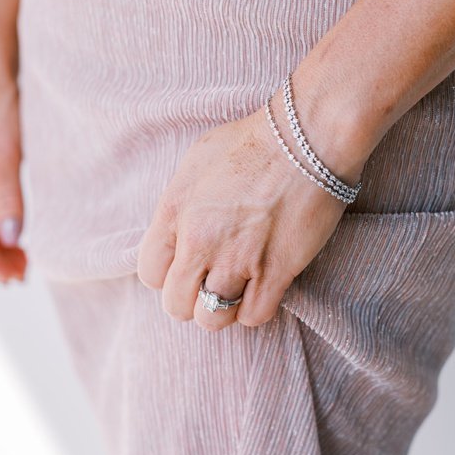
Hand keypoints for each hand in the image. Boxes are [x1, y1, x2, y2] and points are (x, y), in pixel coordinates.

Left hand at [135, 109, 351, 330]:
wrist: (305, 135)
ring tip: (236, 291)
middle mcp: (198, 241)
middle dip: (192, 300)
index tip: (186, 267)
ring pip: (212, 318)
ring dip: (223, 310)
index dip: (168, 276)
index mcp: (173, 212)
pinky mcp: (276, 271)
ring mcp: (236, 259)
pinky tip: (264, 290)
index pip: (150, 273)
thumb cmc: (251, 141)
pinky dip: (256, 310)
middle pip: (176, 305)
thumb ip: (179, 204)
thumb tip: (177, 229)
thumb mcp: (194, 163)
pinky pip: (254, 316)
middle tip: (211, 284)